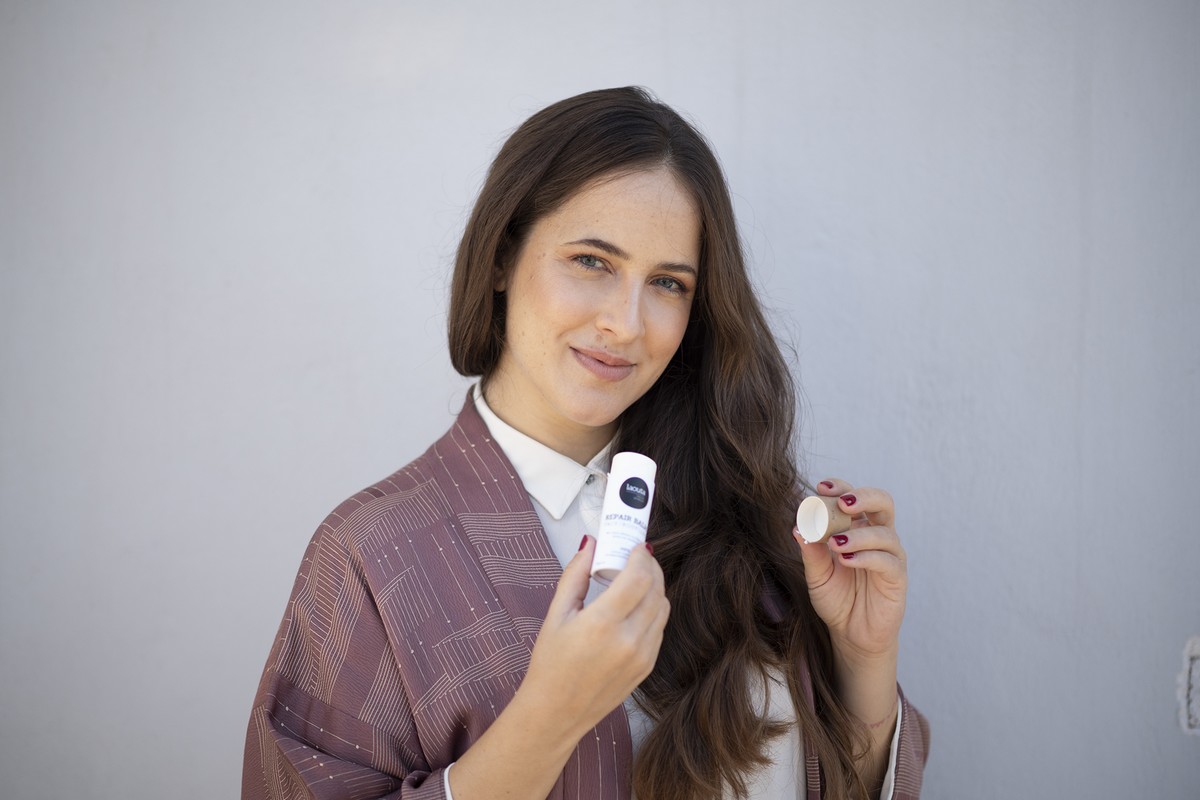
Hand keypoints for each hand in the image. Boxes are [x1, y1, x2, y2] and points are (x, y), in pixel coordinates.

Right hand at [520, 537, 669, 738]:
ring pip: (662, 608)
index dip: (640, 556)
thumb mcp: (556, 615)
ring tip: (636, 579)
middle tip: (636, 557)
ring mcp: (642, 656)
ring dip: (654, 587)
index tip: (634, 547)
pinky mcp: (647, 667)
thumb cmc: (550, 665)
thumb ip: (575, 576)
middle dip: (650, 567)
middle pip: (655, 589)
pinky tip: (636, 606)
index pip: (638, 577)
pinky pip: (659, 628)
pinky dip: (653, 610)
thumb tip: (589, 544)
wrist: (556, 713)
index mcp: (602, 624)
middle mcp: (628, 640)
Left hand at [794, 478, 906, 665]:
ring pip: (885, 533)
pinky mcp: (897, 577)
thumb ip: (810, 552)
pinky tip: (846, 560)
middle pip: (883, 503)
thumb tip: (796, 527)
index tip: (820, 488)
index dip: (840, 487)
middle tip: (842, 503)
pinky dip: (866, 557)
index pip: (853, 498)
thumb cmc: (835, 599)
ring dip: (859, 534)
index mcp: (856, 528)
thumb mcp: (816, 575)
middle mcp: (877, 536)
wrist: (851, 634)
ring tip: (835, 543)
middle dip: (863, 497)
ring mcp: (890, 556)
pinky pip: (887, 561)